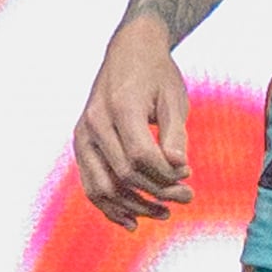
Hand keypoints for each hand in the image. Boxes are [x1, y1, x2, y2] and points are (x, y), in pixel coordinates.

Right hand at [73, 16, 193, 228]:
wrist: (129, 50)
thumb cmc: (157, 74)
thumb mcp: (174, 98)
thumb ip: (175, 134)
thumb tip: (179, 169)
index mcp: (119, 107)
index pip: (141, 156)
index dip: (167, 174)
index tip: (190, 176)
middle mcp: (94, 123)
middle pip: (125, 174)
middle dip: (158, 192)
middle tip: (187, 198)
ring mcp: (83, 135)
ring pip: (102, 186)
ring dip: (134, 206)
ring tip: (164, 214)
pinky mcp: (81, 144)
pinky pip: (91, 183)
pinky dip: (109, 206)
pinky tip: (131, 221)